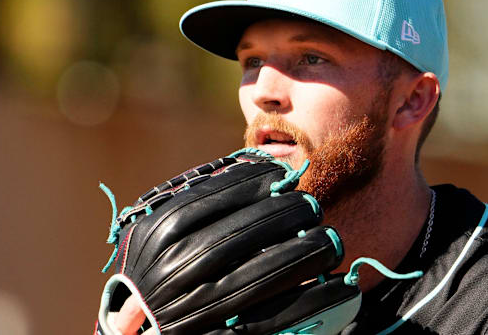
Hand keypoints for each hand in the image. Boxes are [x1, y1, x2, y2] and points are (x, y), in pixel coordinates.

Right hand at [95, 150, 359, 334]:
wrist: (148, 328)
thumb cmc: (163, 273)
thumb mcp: (163, 236)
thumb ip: (199, 205)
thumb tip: (254, 168)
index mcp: (154, 239)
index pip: (207, 199)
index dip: (251, 184)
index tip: (282, 176)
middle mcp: (168, 275)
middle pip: (238, 236)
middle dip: (284, 216)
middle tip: (312, 207)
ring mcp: (192, 313)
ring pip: (260, 277)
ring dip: (303, 255)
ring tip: (330, 240)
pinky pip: (275, 321)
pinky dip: (312, 302)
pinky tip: (339, 287)